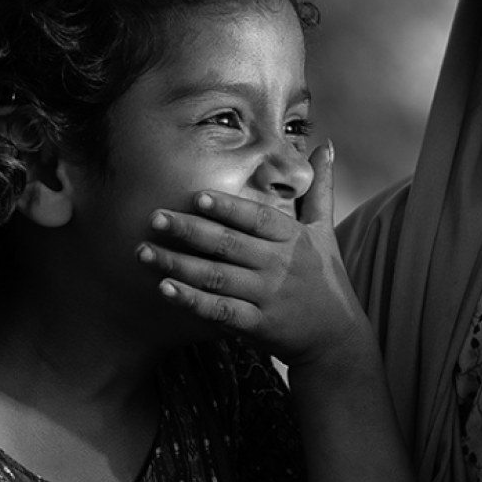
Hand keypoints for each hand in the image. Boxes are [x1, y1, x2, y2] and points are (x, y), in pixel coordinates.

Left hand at [136, 144, 368, 369]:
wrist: (336, 336)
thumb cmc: (326, 277)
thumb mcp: (325, 230)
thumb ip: (320, 188)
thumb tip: (326, 145)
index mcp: (292, 238)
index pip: (257, 218)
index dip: (228, 207)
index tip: (197, 196)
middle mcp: (278, 264)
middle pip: (228, 244)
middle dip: (189, 230)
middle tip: (154, 218)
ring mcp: (267, 296)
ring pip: (216, 277)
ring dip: (178, 264)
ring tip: (144, 252)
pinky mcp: (257, 325)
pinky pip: (220, 311)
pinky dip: (192, 301)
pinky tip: (165, 289)